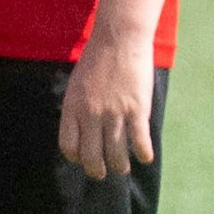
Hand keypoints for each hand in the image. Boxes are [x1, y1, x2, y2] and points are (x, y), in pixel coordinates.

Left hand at [59, 30, 155, 178]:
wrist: (119, 40)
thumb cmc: (97, 60)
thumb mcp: (77, 86)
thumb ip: (77, 108)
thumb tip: (80, 129)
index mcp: (73, 108)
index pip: (69, 145)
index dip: (76, 157)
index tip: (82, 159)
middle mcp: (91, 115)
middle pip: (91, 155)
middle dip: (96, 169)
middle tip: (101, 173)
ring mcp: (114, 113)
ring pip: (115, 152)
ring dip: (119, 165)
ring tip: (122, 168)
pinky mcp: (136, 109)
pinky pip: (139, 139)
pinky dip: (142, 153)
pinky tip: (145, 158)